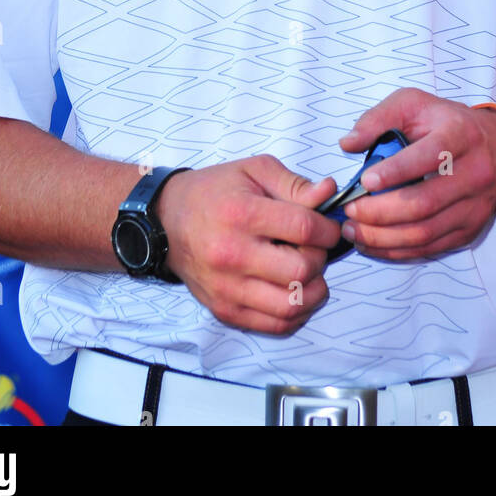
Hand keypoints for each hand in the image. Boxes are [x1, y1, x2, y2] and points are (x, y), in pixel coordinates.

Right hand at [156, 156, 339, 334]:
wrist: (167, 220)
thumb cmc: (215, 191)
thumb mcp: (254, 170)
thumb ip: (295, 184)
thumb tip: (328, 194)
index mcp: (242, 214)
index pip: (304, 229)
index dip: (328, 229)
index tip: (328, 227)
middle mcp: (232, 254)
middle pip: (301, 269)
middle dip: (320, 258)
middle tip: (314, 247)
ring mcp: (227, 287)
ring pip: (292, 305)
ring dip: (313, 290)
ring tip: (309, 272)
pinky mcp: (225, 310)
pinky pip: (275, 325)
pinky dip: (296, 313)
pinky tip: (296, 292)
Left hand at [337, 89, 495, 260]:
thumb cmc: (447, 123)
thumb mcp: (414, 104)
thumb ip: (378, 118)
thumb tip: (348, 144)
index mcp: (460, 135)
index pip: (429, 156)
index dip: (396, 171)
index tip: (365, 180)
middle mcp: (474, 173)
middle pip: (425, 202)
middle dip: (381, 212)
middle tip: (349, 211)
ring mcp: (474, 206)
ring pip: (426, 231)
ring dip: (384, 237)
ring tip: (353, 231)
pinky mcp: (469, 230)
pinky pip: (430, 247)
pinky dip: (397, 250)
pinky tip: (372, 244)